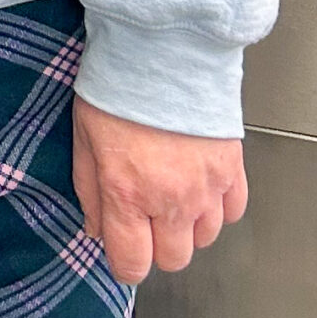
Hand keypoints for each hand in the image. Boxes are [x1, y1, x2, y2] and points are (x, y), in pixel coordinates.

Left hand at [70, 98, 248, 283]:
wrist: (163, 53)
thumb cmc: (119, 90)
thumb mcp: (84, 141)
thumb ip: (91, 192)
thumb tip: (96, 229)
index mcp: (127, 195)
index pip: (132, 264)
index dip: (125, 264)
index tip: (123, 252)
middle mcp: (170, 200)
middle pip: (173, 259)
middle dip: (156, 246)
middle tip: (145, 220)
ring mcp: (206, 188)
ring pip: (205, 239)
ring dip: (186, 227)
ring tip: (171, 196)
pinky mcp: (232, 171)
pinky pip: (231, 212)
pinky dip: (216, 207)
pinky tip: (198, 186)